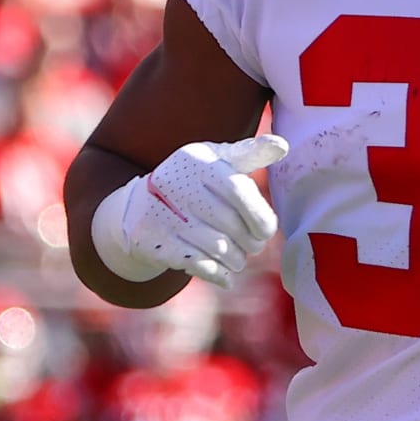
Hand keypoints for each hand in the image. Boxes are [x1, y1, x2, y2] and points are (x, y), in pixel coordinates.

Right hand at [91, 135, 287, 286]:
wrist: (137, 209)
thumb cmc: (192, 182)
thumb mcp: (216, 161)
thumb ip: (249, 155)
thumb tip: (281, 145)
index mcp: (197, 160)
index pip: (237, 189)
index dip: (258, 214)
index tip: (267, 230)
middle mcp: (176, 184)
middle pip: (230, 223)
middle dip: (250, 241)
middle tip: (254, 246)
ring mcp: (162, 215)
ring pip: (217, 247)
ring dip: (236, 259)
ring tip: (239, 258)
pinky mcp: (154, 243)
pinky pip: (197, 264)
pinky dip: (218, 274)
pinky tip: (225, 275)